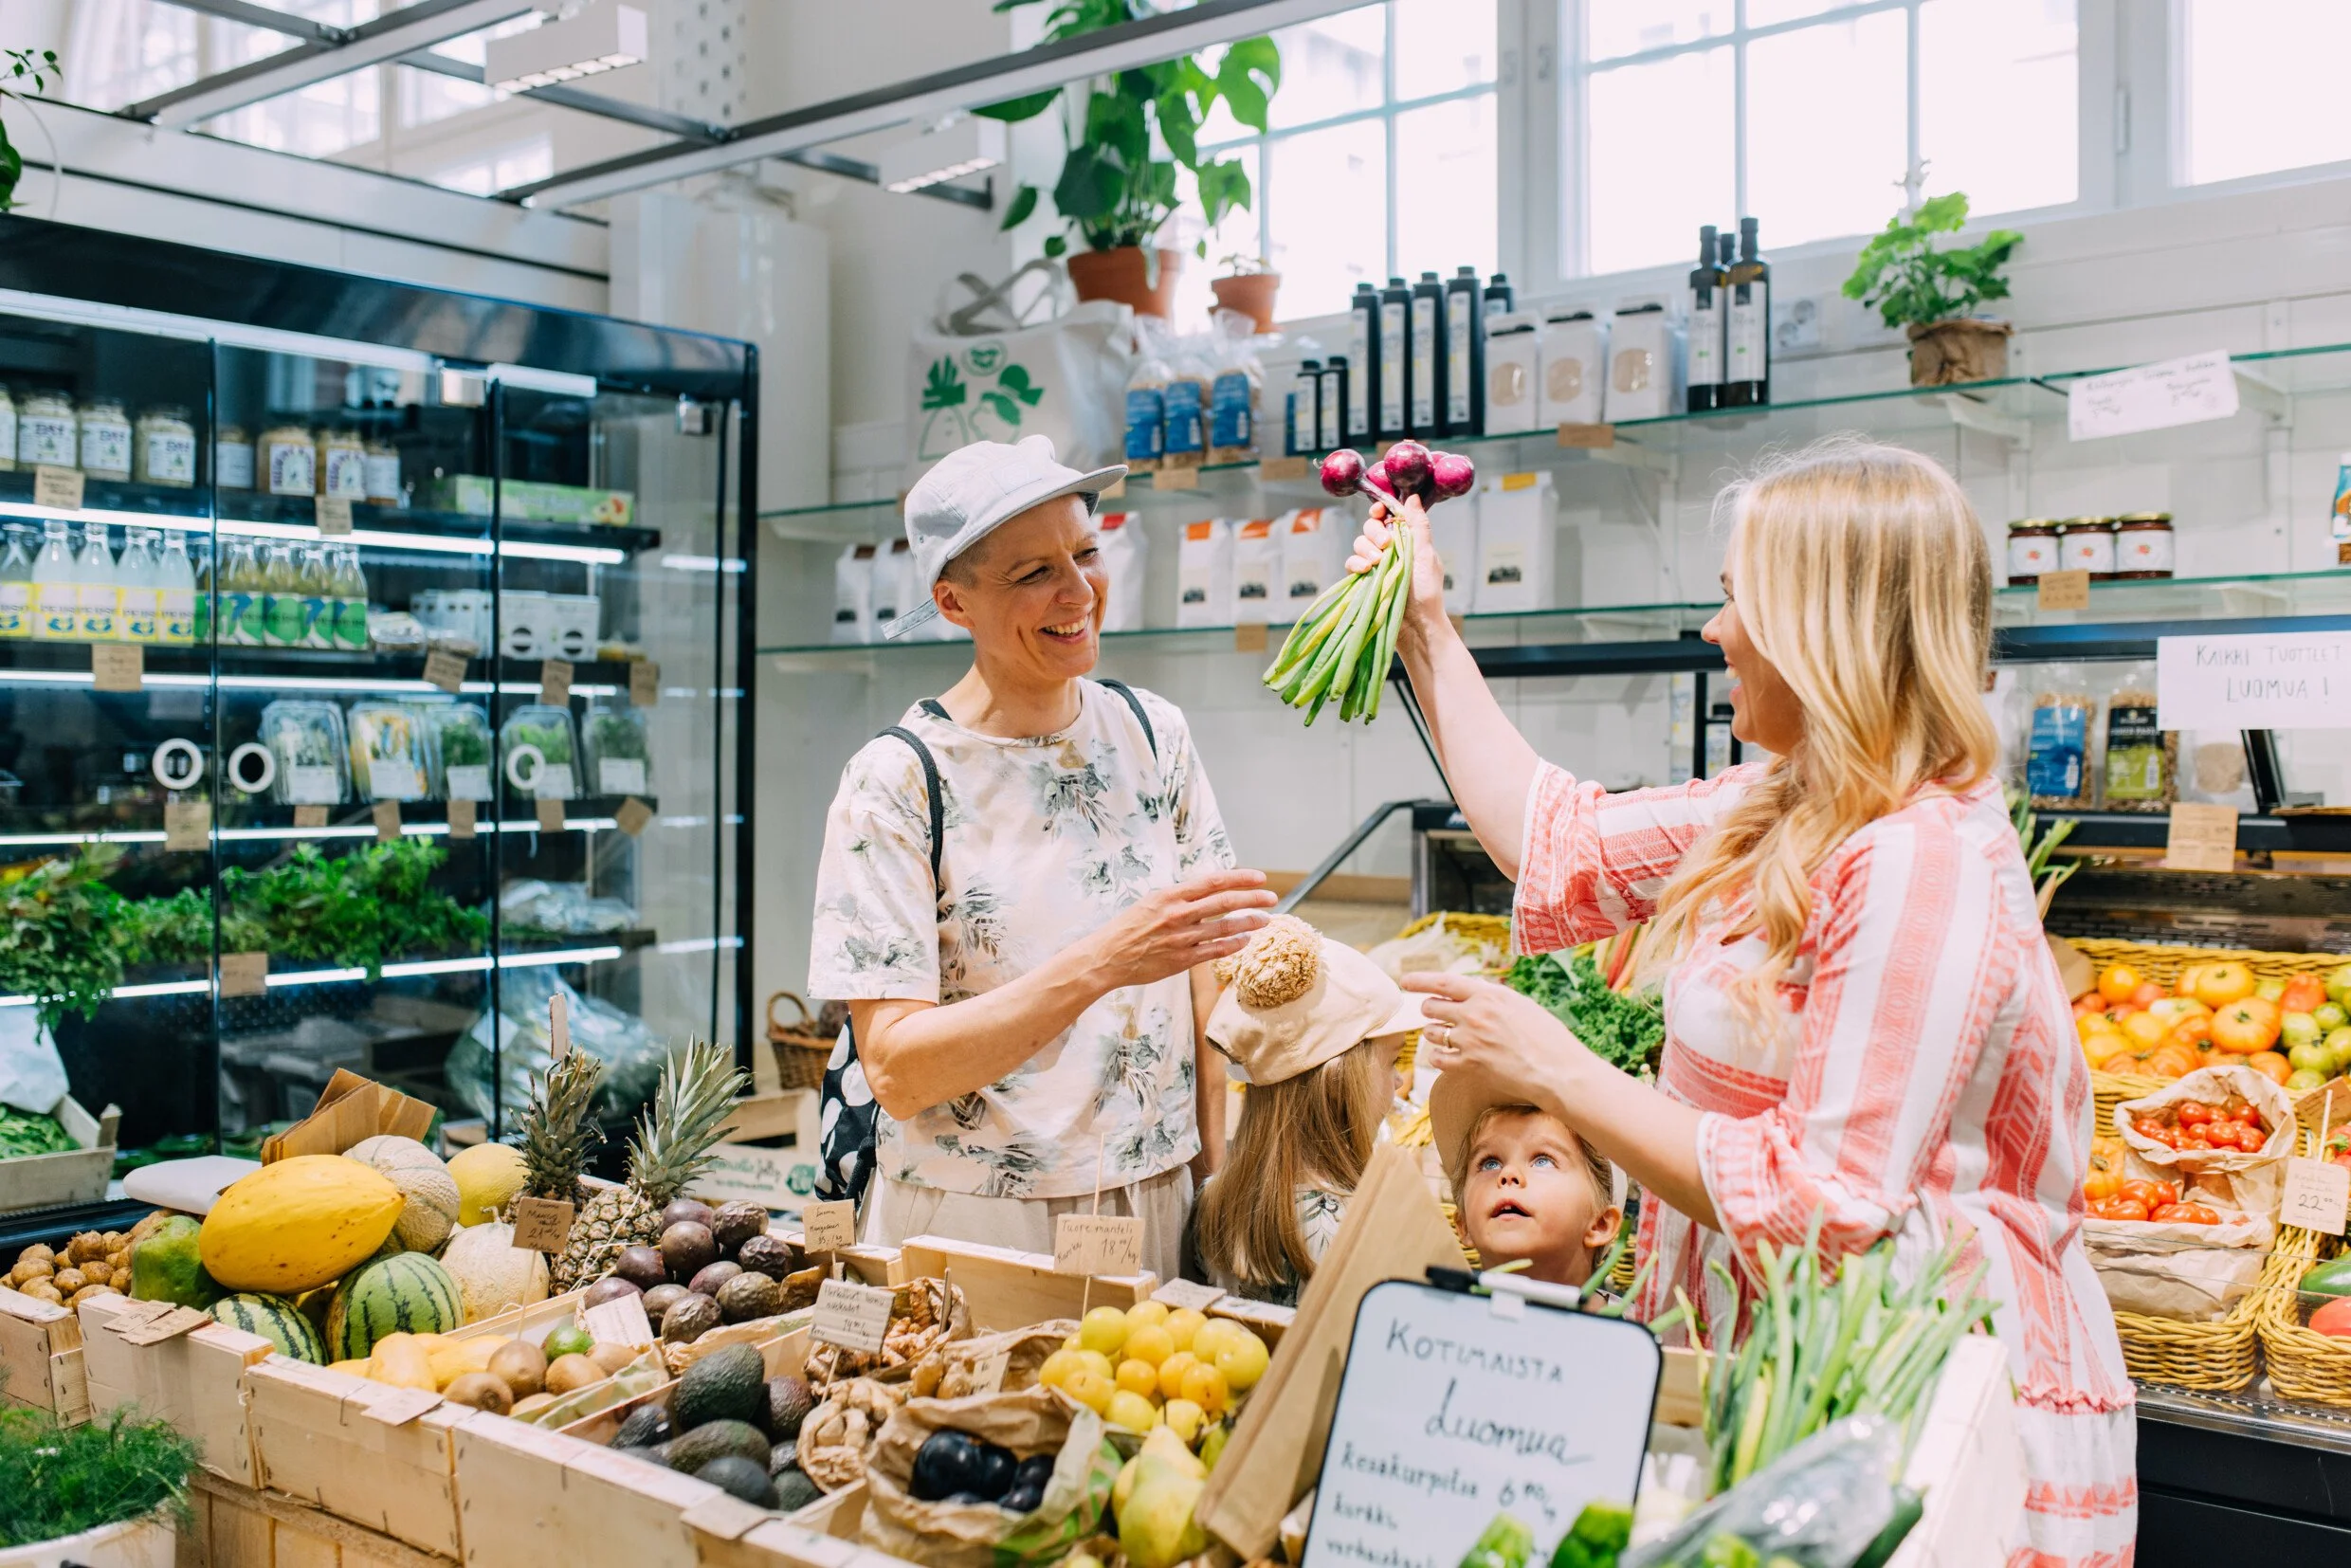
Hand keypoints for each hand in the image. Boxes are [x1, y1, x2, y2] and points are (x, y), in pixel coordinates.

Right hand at [1092, 869, 1275, 989]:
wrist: (1108, 956)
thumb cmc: (1129, 927)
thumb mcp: (1152, 902)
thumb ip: (1180, 898)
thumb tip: (1209, 891)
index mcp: (1170, 895)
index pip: (1213, 881)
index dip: (1240, 878)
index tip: (1260, 877)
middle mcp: (1178, 914)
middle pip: (1225, 902)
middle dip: (1253, 899)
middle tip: (1272, 898)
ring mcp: (1181, 937)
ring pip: (1224, 927)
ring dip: (1249, 922)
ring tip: (1265, 920)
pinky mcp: (1182, 959)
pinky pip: (1215, 950)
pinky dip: (1233, 944)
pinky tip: (1245, 940)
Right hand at [1344, 492, 1446, 639]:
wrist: (1416, 626)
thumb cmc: (1427, 593)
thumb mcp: (1426, 555)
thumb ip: (1418, 526)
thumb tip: (1413, 497)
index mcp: (1407, 540)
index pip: (1389, 517)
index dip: (1382, 510)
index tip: (1379, 511)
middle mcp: (1391, 550)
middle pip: (1372, 527)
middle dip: (1375, 532)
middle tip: (1386, 545)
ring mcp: (1376, 565)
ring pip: (1360, 543)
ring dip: (1366, 548)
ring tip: (1377, 562)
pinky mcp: (1364, 580)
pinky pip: (1352, 563)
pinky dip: (1356, 563)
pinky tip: (1365, 571)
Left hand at [1405, 971, 1594, 1107]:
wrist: (1558, 1071)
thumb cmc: (1546, 1036)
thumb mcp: (1520, 1004)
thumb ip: (1492, 996)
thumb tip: (1470, 990)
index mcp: (1489, 995)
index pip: (1444, 982)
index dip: (1420, 980)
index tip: (1404, 980)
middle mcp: (1475, 1015)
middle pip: (1431, 1007)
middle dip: (1429, 1009)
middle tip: (1434, 1013)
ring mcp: (1470, 1041)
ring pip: (1431, 1032)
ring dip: (1433, 1033)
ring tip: (1446, 1035)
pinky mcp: (1469, 1066)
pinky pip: (1437, 1058)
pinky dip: (1438, 1056)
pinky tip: (1447, 1056)